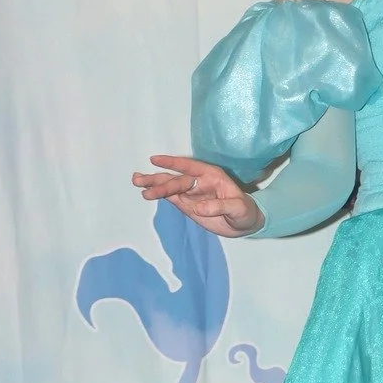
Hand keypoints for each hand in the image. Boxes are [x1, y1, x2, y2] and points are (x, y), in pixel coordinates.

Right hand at [134, 155, 261, 236]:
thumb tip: (199, 208)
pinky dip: (158, 194)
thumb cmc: (245, 212)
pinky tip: (145, 191)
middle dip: (159, 182)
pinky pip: (171, 197)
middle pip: (176, 179)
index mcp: (211, 176)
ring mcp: (191, 192)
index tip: (155, 159)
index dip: (173, 163)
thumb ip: (220, 206)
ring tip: (136, 181)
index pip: (189, 167)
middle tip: (142, 184)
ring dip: (154, 184)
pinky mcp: (187, 203)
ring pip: (170, 186)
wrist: (244, 223)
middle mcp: (199, 181)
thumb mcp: (239, 209)